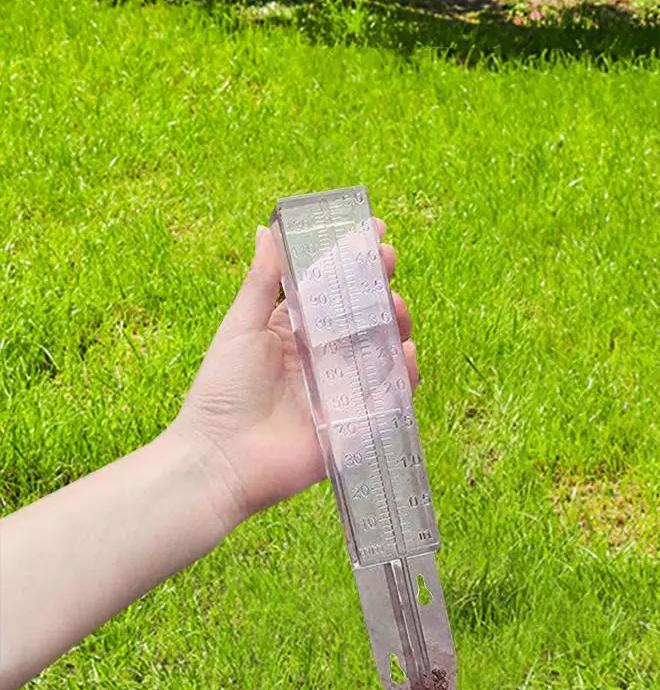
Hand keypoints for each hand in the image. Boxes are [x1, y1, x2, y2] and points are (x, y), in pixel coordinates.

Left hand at [171, 221, 418, 530]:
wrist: (223, 460)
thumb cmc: (222, 392)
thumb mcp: (242, 328)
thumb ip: (263, 282)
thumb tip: (267, 230)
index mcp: (296, 331)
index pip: (334, 290)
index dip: (356, 261)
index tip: (375, 232)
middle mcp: (324, 357)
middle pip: (366, 316)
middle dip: (382, 287)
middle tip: (387, 264)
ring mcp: (344, 389)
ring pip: (385, 350)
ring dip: (397, 324)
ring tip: (395, 309)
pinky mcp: (358, 422)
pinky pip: (392, 395)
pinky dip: (406, 375)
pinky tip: (407, 354)